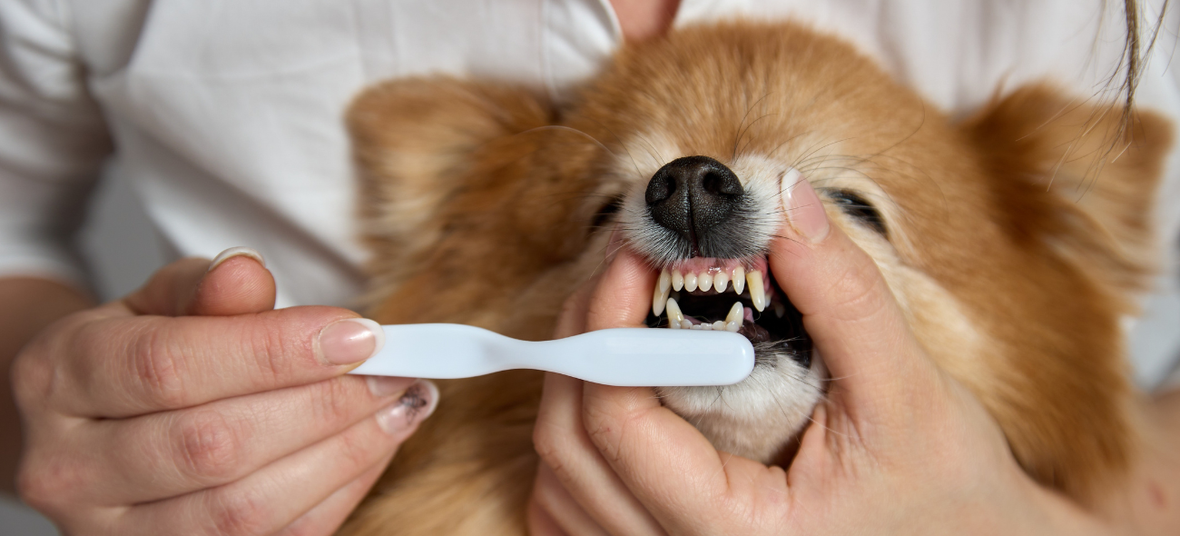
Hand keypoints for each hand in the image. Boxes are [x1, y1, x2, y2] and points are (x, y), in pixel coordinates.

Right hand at [12, 248, 437, 535]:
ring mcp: (113, 533)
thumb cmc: (140, 351)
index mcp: (60, 377)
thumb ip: (208, 290)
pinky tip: (373, 447)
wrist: (99, 424)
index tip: (360, 333)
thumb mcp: (162, 302)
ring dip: (341, 456)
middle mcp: (69, 468)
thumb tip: (249, 274)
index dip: (275, 351)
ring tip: (398, 407)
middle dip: (323, 405)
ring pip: (242, 510)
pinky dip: (336, 494)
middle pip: (212, 446)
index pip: (170, 366)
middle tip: (392, 371)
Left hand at [527, 179, 1111, 534]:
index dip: (606, 323)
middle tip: (624, 265)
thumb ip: (843, 296)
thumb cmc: (950, 492)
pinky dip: (581, 449)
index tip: (636, 251)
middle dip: (582, 339)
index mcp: (734, 533)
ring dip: (574, 390)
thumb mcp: (910, 391)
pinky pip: (578, 513)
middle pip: (567, 447)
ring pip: (559, 484)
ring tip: (621, 320)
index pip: (615, 427)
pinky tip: (620, 396)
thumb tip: (779, 196)